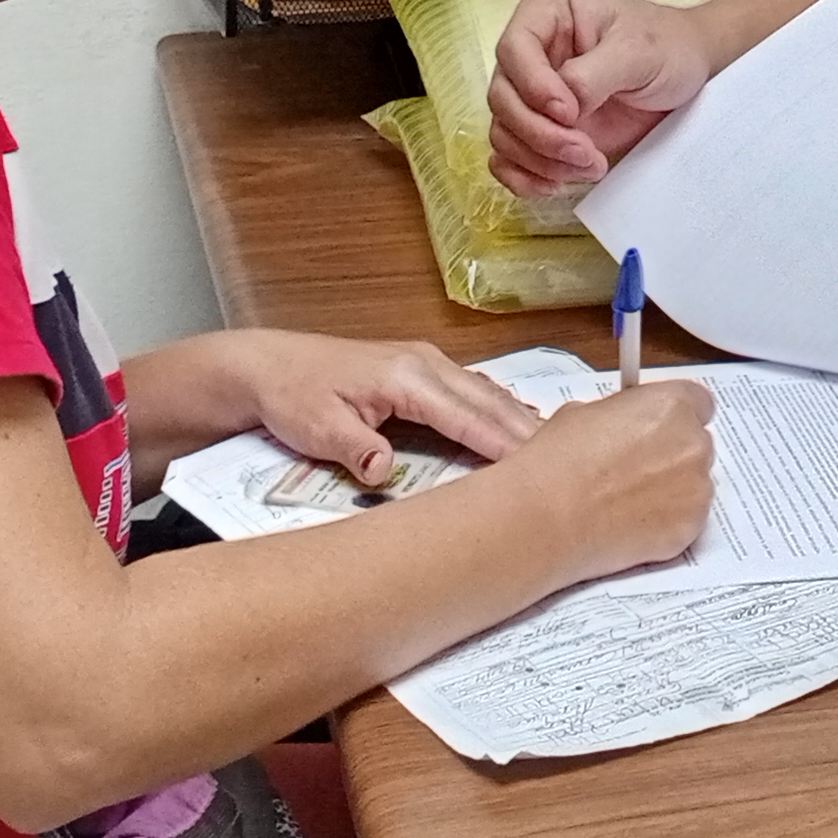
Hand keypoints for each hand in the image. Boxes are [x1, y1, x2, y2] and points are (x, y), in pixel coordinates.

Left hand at [210, 331, 548, 491]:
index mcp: (407, 377)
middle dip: (529, 434)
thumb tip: (387, 473)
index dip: (507, 446)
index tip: (541, 470)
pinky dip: (499, 412)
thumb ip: (356, 448)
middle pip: (491, 403)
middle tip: (569, 468)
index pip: (470, 417)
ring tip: (558, 453)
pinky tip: (519, 428)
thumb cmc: (292, 395)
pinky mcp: (421, 371)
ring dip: (520, 422)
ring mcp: (426, 364)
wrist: (268, 366)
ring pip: (488, 395)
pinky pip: (473, 392)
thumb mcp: (318, 428)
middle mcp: (426, 364)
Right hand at [487, 0, 713, 195]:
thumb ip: (592, 76)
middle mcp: (530, 49)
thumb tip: (560, 111)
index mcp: (546, 10)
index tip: (571, 113)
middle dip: (540, 133)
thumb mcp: (638, 51)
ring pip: (504, 130)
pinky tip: (555, 184)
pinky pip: (510, 155)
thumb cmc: (667, 45)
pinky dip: (524, 175)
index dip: (534, 86)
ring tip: (590, 165)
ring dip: (539, 159)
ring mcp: (531, 90)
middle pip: (502, 96)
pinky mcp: (541, 125)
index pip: (513, 48)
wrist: (688, 70)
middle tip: (585, 151)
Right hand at [504, 378, 718, 578]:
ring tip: (625, 498)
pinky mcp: (690, 529)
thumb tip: (627, 424)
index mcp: (671, 405)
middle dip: (672, 454)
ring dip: (670, 488)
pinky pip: (686, 519)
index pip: (699, 403)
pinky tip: (630, 521)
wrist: (547, 517)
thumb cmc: (558, 463)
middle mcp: (693, 444)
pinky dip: (665, 520)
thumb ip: (624, 415)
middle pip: (696, 444)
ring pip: (693, 484)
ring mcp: (696, 490)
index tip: (661, 427)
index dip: (675, 417)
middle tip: (633, 468)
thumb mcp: (585, 412)